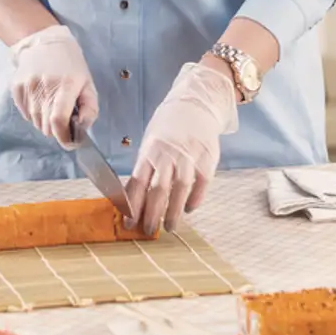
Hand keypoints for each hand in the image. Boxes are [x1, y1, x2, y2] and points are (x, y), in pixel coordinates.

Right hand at [6, 25, 96, 146]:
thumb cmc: (71, 64)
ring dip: (45, 121)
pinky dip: (33, 113)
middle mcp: (44, 87)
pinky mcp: (16, 87)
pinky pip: (25, 114)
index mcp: (65, 86)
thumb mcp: (88, 84)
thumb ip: (90, 109)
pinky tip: (40, 100)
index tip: (69, 142)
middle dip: (57, 129)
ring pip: (35, 122)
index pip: (59, 121)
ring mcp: (28, 87)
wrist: (45, 41)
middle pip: (47, 126)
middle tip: (63, 117)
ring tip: (51, 105)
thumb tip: (82, 129)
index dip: (64, 137)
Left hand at [126, 62, 238, 235]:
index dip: (132, 206)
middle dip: (152, 214)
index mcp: (150, 151)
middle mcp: (168, 154)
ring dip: (173, 212)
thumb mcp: (150, 142)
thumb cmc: (168, 126)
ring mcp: (189, 155)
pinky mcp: (207, 157)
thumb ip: (145, 167)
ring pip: (180, 189)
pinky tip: (189, 209)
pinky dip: (195, 198)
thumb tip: (133, 196)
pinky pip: (201, 182)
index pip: (137, 183)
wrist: (195, 103)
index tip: (128, 223)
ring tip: (169, 227)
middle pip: (158, 190)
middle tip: (148, 231)